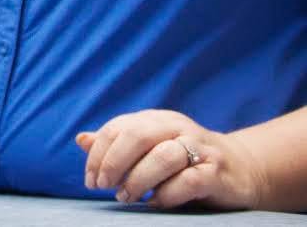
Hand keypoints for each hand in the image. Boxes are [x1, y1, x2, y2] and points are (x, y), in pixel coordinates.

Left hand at [77, 109, 265, 209]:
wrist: (242, 168)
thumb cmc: (184, 159)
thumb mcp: (148, 147)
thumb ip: (116, 144)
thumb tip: (81, 139)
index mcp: (155, 120)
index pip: (118, 128)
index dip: (99, 154)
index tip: (91, 180)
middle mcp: (176, 128)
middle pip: (137, 136)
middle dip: (114, 162)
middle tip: (104, 186)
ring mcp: (199, 148)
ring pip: (163, 157)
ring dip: (138, 179)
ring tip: (126, 197)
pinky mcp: (217, 172)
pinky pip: (189, 181)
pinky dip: (168, 194)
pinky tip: (155, 203)